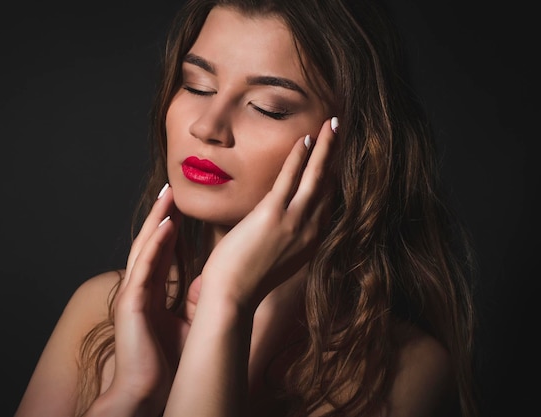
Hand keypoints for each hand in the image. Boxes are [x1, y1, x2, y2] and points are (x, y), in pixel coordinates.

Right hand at [99, 185, 188, 414]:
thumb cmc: (166, 363)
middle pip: (151, 243)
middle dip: (161, 215)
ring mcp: (134, 293)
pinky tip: (166, 225)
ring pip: (145, 247)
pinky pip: (144, 266)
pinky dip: (155, 244)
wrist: (147, 392)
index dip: (170, 229)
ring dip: (156, 220)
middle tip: (172, 189)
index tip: (181, 208)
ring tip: (169, 196)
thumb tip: (213, 285)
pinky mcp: (132, 302)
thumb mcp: (187, 324)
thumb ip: (194, 302)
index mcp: (152, 293)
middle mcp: (140, 288)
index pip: (162, 253)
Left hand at [199, 118, 336, 309]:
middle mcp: (310, 230)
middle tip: (340, 130)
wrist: (232, 297)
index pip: (326, 201)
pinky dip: (300, 157)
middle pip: (328, 185)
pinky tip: (305, 138)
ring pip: (316, 177)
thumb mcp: (273, 257)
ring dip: (325, 148)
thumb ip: (281, 236)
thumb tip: (272, 221)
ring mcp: (294, 222)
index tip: (335, 156)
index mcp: (310, 241)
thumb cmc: (245, 280)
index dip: (332, 176)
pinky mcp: (274, 216)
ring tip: (332, 124)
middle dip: (335, 155)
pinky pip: (291, 179)